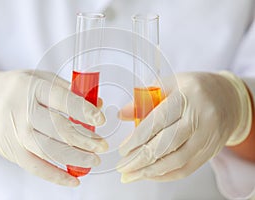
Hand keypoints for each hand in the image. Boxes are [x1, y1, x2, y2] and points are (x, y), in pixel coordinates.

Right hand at [0, 69, 107, 185]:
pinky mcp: (12, 151)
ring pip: (50, 150)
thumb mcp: (40, 78)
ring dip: (76, 157)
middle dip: (85, 140)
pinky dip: (56, 176)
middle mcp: (23, 110)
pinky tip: (73, 179)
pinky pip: (36, 167)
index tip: (100, 120)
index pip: (63, 100)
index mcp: (33, 88)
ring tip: (94, 159)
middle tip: (102, 145)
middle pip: (59, 128)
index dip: (84, 111)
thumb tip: (98, 104)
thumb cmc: (16, 88)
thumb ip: (69, 90)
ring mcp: (16, 133)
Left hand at [117, 71, 250, 182]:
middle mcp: (201, 117)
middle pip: (166, 144)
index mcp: (187, 96)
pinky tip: (149, 175)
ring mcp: (208, 137)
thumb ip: (145, 99)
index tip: (122, 150)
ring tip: (131, 175)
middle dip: (140, 159)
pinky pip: (187, 169)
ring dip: (150, 172)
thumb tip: (122, 114)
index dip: (137, 138)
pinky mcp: (211, 151)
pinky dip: (165, 175)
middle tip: (122, 167)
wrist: (229, 99)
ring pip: (177, 161)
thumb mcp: (170, 84)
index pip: (158, 121)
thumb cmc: (194, 89)